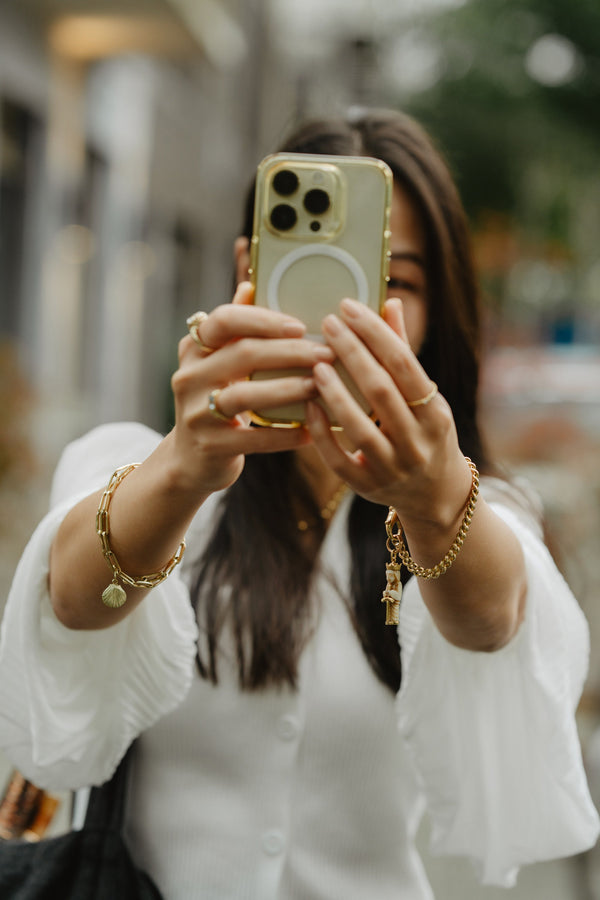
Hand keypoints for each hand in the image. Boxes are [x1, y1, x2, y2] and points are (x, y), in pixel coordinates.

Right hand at [169, 282, 333, 495]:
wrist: (191, 459)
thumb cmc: (216, 401)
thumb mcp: (216, 363)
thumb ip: (234, 329)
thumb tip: (250, 284)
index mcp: (194, 349)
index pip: (224, 320)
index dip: (262, 319)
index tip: (299, 325)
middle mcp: (188, 376)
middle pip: (243, 354)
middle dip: (290, 352)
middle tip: (327, 354)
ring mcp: (196, 413)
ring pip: (246, 394)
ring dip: (289, 389)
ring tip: (321, 387)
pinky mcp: (209, 446)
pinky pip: (253, 438)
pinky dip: (285, 434)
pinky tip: (311, 430)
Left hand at [305, 297, 471, 531]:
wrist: (435, 495)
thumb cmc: (426, 432)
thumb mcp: (426, 396)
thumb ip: (403, 352)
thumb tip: (389, 302)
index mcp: (436, 413)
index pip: (404, 365)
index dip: (374, 333)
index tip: (348, 307)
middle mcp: (418, 442)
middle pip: (381, 391)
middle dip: (352, 354)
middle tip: (326, 324)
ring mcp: (393, 468)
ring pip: (360, 427)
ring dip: (334, 393)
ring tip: (314, 362)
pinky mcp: (367, 487)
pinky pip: (339, 459)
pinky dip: (322, 432)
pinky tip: (307, 404)